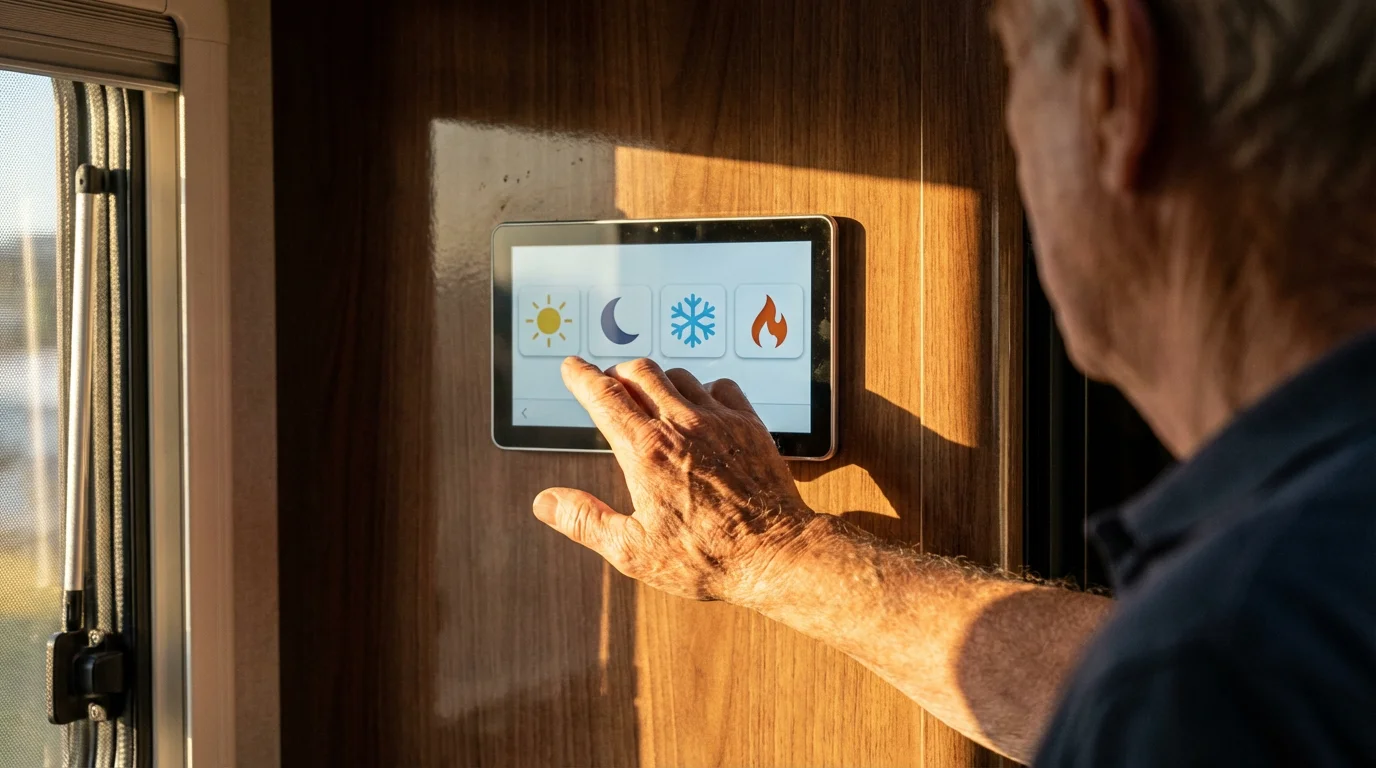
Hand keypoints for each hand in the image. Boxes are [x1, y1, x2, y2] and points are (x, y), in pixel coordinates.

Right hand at [533, 357, 817, 602]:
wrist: (775, 555)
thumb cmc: (707, 557)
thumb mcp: (633, 551)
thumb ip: (586, 521)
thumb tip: (546, 503)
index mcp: (645, 452)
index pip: (603, 396)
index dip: (581, 377)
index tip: (572, 368)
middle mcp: (681, 425)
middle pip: (639, 371)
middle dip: (618, 373)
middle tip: (611, 385)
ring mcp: (718, 421)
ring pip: (679, 376)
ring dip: (660, 382)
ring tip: (654, 399)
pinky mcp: (748, 424)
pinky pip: (721, 386)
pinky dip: (704, 390)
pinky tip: (702, 409)